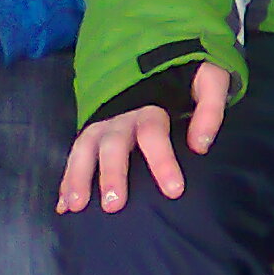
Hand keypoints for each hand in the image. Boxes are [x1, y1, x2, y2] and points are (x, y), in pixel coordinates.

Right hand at [56, 62, 231, 213]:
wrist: (161, 68)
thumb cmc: (188, 81)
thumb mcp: (209, 81)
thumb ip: (209, 109)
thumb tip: (200, 145)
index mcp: (150, 106)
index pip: (152, 132)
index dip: (162, 161)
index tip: (174, 191)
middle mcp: (121, 117)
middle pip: (113, 144)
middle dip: (111, 174)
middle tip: (114, 206)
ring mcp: (102, 127)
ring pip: (85, 148)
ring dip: (78, 177)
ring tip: (76, 206)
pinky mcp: (92, 137)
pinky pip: (75, 157)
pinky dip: (67, 180)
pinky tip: (64, 206)